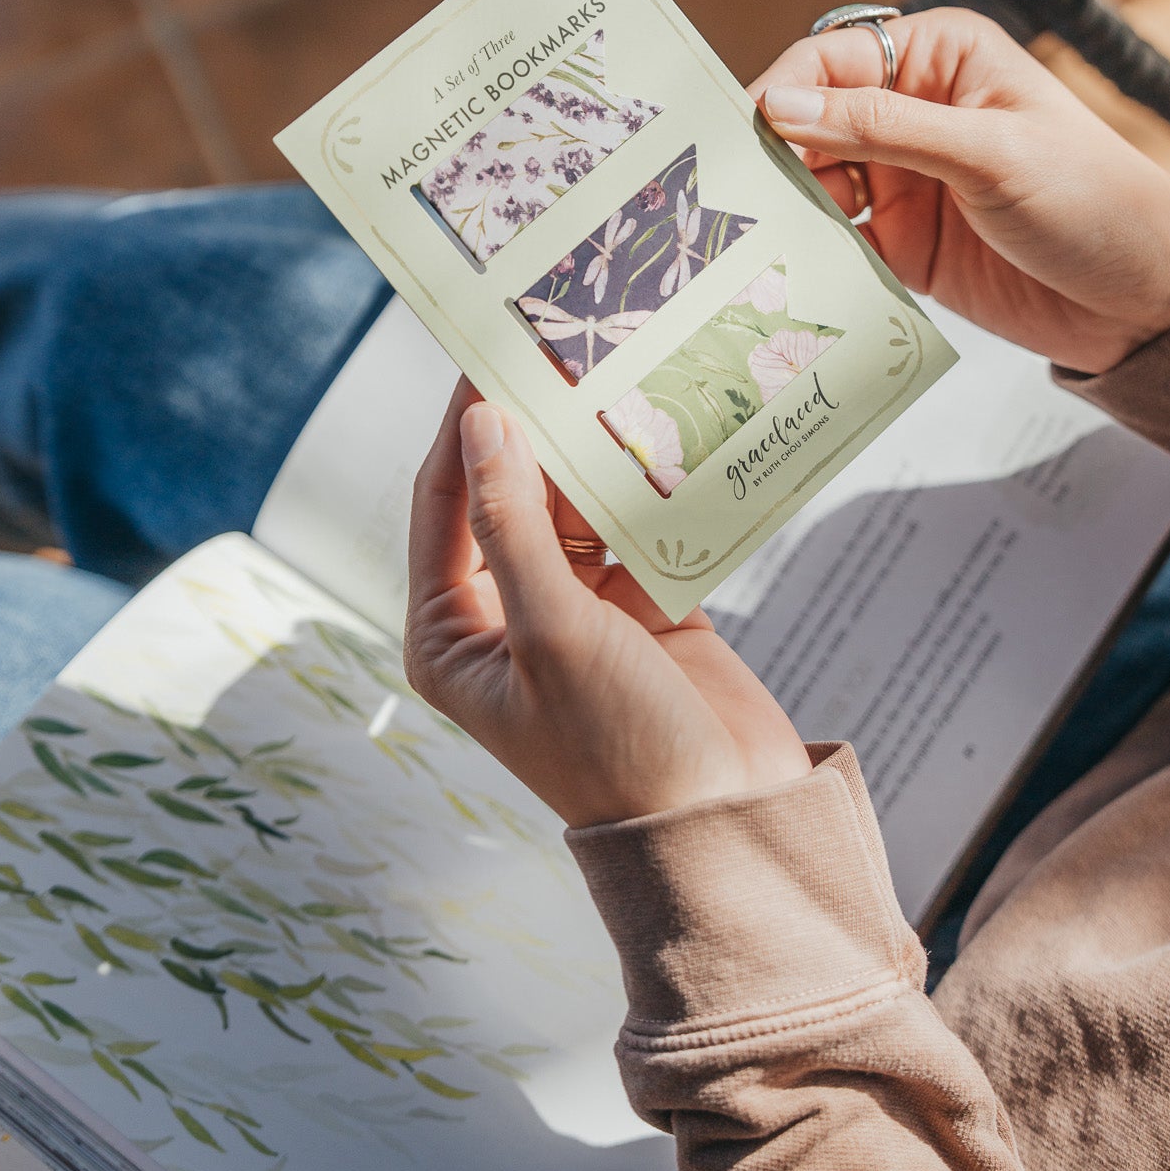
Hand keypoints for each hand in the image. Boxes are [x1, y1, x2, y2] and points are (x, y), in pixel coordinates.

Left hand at [405, 380, 810, 829]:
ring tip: (617, 370)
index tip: (490, 349)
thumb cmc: (618, 749)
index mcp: (449, 633)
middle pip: (508, 491)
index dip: (464, 424)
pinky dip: (648, 481)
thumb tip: (481, 422)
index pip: (442, 501)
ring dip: (594, 448)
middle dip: (536, 426)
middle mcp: (504, 613)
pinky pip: (635, 521)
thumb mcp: (553, 631)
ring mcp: (574, 606)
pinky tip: (666, 425)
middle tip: (565, 344)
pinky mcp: (641, 603)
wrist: (727, 826)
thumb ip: (513, 522)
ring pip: (575, 500)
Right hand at [755, 8, 1169, 374]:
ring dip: (784, 209)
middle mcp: (913, 111)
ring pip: (812, 183)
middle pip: (808, 122)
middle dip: (770, 156)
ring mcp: (903, 179)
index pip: (830, 61)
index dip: (779, 93)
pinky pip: (833, 241)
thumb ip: (882, 127)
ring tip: (751, 240)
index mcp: (939, 58)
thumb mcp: (989, 153)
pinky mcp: (900, 243)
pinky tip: (787, 271)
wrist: (1147, 297)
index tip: (739, 137)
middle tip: (727, 195)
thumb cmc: (1095, 200)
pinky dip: (808, 254)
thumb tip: (782, 104)